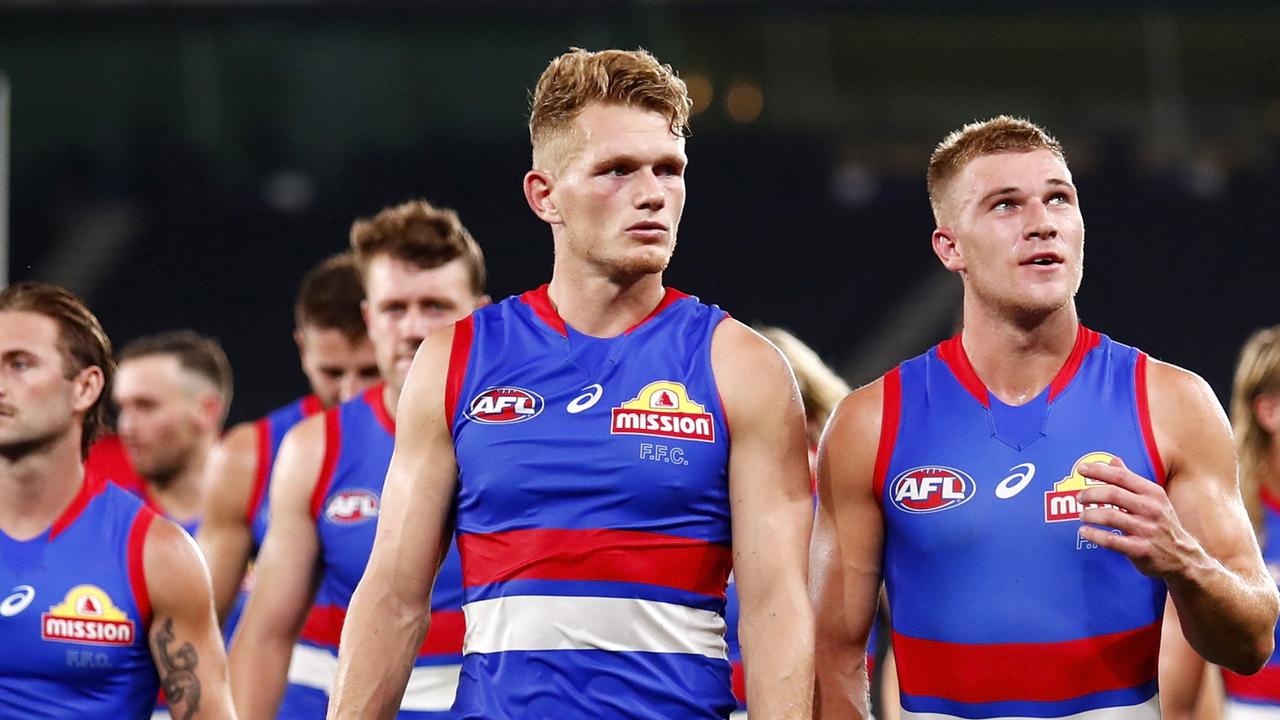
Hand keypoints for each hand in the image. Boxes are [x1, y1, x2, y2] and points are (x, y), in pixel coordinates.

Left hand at [1076, 456, 1205, 579]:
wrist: (1183, 558)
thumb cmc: (1162, 524)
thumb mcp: (1153, 499)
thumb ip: (1131, 480)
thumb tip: (1114, 460)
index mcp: (1153, 493)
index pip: (1121, 476)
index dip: (1099, 471)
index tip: (1081, 469)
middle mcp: (1151, 509)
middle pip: (1113, 494)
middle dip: (1090, 493)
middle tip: (1079, 498)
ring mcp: (1146, 530)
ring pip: (1110, 516)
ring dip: (1090, 514)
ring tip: (1082, 515)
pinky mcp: (1140, 550)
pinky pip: (1110, 540)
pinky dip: (1094, 535)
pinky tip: (1084, 531)